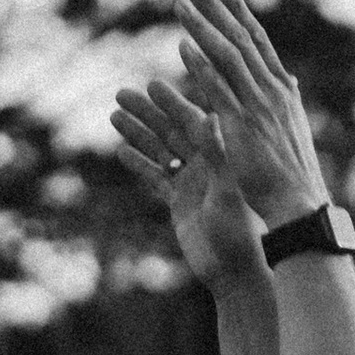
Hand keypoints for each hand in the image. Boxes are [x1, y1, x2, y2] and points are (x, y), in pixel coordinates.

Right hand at [109, 75, 266, 288]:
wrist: (235, 271)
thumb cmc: (241, 231)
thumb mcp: (227, 189)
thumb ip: (217, 154)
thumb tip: (210, 116)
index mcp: (221, 156)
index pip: (193, 121)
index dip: (172, 102)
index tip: (152, 84)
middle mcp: (206, 164)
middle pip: (171, 130)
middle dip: (147, 112)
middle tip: (122, 92)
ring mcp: (191, 183)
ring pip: (159, 151)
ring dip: (137, 133)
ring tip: (114, 114)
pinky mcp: (179, 203)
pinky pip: (155, 178)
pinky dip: (139, 164)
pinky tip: (121, 150)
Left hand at [172, 0, 332, 230]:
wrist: (299, 203)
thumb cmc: (293, 173)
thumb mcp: (292, 128)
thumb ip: (284, 101)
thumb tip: (287, 81)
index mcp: (282, 89)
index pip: (258, 42)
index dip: (238, 13)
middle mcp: (272, 90)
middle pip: (240, 39)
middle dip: (216, 8)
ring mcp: (258, 106)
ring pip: (227, 56)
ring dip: (203, 28)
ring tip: (180, 4)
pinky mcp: (242, 126)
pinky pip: (219, 90)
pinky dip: (202, 66)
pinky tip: (183, 47)